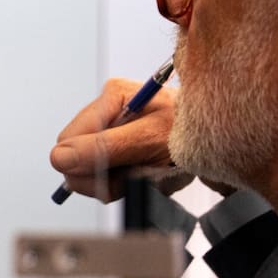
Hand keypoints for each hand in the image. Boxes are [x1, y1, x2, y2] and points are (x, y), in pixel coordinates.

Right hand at [49, 78, 188, 201]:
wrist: (217, 139)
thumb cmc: (188, 134)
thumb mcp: (148, 141)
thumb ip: (104, 148)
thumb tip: (60, 157)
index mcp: (111, 96)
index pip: (68, 140)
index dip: (87, 165)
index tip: (116, 173)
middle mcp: (107, 109)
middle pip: (74, 156)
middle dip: (101, 175)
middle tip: (134, 173)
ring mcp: (111, 128)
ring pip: (87, 169)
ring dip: (114, 180)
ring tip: (144, 172)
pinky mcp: (116, 145)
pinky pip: (102, 174)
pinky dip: (122, 181)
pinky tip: (142, 173)